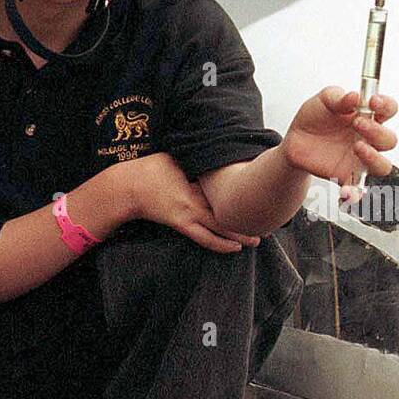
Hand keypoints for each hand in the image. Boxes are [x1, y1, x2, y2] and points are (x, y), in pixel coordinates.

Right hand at [113, 152, 260, 252]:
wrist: (127, 188)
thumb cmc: (150, 168)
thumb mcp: (176, 157)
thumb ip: (197, 159)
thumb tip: (216, 151)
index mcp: (195, 182)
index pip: (225, 188)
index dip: (245, 192)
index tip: (263, 192)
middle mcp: (194, 201)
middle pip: (227, 212)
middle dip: (248, 219)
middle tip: (270, 223)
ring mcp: (188, 216)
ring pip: (219, 230)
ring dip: (239, 236)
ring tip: (257, 240)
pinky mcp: (181, 226)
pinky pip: (204, 239)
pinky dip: (221, 244)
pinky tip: (234, 248)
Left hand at [281, 87, 398, 200]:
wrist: (296, 140)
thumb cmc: (314, 118)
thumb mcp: (324, 99)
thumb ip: (339, 97)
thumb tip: (354, 96)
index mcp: (367, 116)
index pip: (388, 110)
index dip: (386, 106)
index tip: (374, 101)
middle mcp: (368, 139)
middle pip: (389, 140)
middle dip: (377, 132)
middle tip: (357, 123)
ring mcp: (360, 159)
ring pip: (382, 166)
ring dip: (374, 158)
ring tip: (357, 148)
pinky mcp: (347, 176)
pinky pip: (358, 189)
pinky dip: (355, 193)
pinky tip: (347, 191)